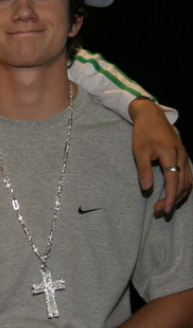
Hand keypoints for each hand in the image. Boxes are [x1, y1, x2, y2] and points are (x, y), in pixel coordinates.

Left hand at [129, 98, 191, 213]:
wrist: (152, 116)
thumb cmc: (143, 132)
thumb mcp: (139, 151)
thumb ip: (144, 170)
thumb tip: (147, 188)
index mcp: (171, 154)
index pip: (174, 180)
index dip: (170, 197)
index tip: (165, 209)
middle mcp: (182, 156)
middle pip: (182, 183)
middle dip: (173, 199)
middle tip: (159, 211)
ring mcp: (185, 156)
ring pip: (188, 181)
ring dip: (178, 195)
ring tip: (165, 205)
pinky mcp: (183, 156)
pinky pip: (188, 175)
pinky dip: (183, 187)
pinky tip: (175, 194)